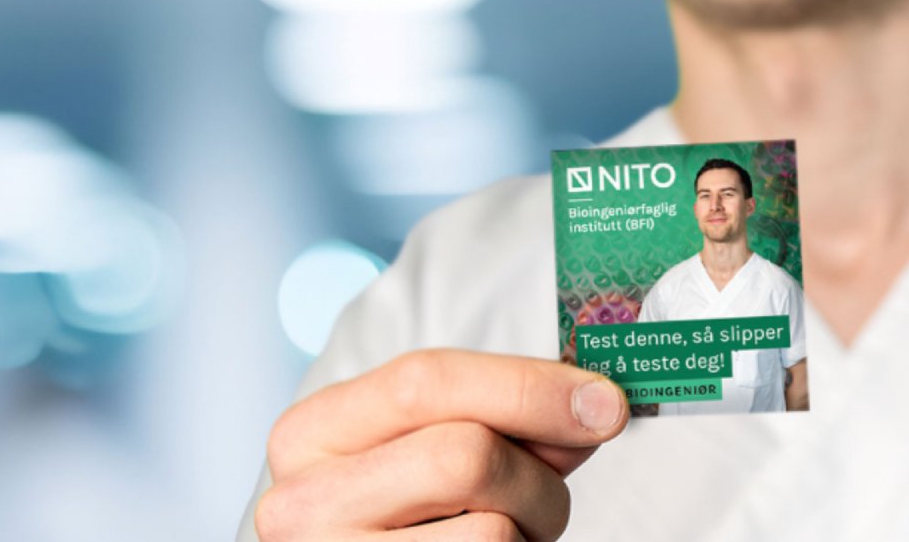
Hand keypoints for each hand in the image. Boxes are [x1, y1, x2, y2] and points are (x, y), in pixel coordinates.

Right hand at [255, 349, 628, 540]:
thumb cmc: (410, 511)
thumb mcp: (433, 444)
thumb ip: (503, 415)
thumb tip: (596, 407)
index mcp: (312, 432)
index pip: (427, 381)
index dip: (530, 386)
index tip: (606, 404)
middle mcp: (302, 503)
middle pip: (466, 456)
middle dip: (536, 474)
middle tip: (545, 493)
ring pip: (492, 532)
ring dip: (531, 531)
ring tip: (506, 534)